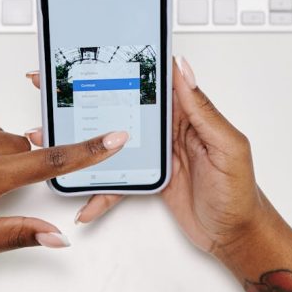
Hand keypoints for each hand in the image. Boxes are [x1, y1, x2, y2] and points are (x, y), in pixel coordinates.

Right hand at [25, 57, 267, 257]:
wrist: (237, 235)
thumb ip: (203, 110)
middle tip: (52, 88)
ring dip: (83, 143)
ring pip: (112, 142)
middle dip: (87, 98)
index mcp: (189, 114)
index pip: (152, 82)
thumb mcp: (227, 147)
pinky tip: (84, 200)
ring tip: (51, 137)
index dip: (123, 66)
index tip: (93, 56)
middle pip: (122, 107)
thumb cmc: (240, 193)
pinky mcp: (149, 178)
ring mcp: (156, 154)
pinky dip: (101, 191)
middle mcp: (169, 130)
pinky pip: (118, 180)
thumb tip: (183, 70)